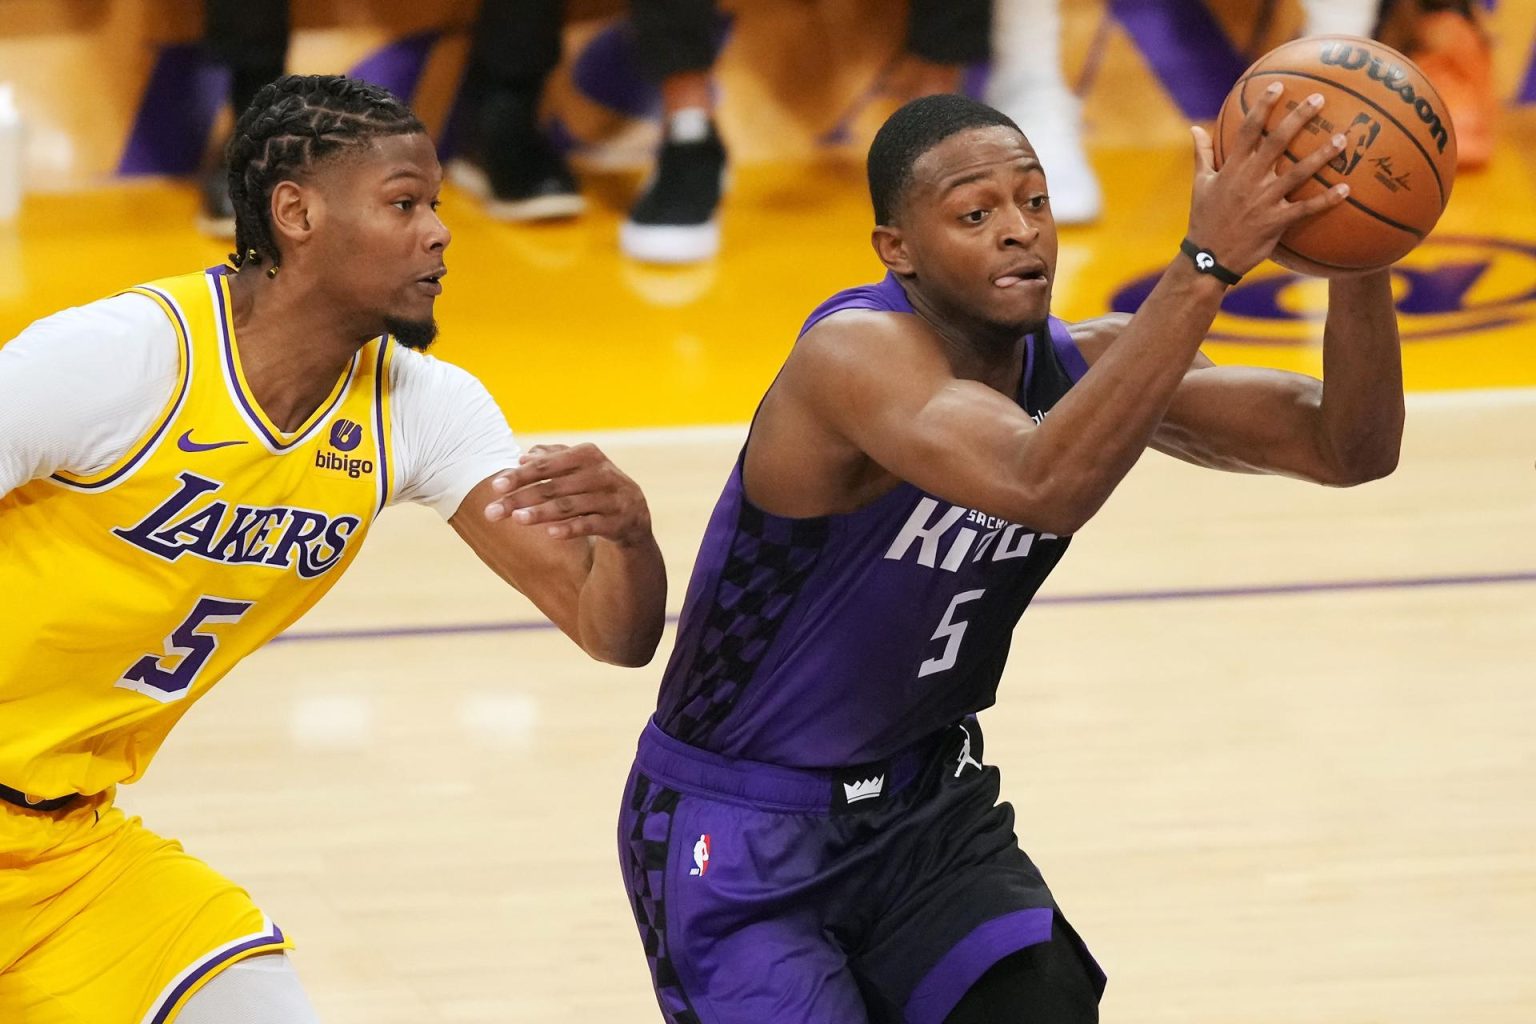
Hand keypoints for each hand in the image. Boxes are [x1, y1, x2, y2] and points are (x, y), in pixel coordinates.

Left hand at [482, 443, 652, 545]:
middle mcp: (600, 473)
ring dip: (541, 513)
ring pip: (570, 506)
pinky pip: (591, 525)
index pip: (546, 465)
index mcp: (587, 454)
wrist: (633, 512)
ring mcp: (611, 498)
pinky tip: (550, 534)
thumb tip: (523, 457)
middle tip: (493, 512)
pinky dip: (571, 529)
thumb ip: (551, 459)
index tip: (495, 487)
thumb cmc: (594, 486)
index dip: (519, 475)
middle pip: (553, 486)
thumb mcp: (576, 468)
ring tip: (517, 520)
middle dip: (520, 498)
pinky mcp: (619, 521)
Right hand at [1187, 82, 1351, 275]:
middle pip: (1277, 142)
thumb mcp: (1200, 184)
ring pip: (1298, 173)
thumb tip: (1195, 128)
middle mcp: (1249, 180)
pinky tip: (1346, 188)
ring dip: (1321, 156)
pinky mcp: (1275, 222)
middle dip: (1298, 118)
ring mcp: (1264, 201)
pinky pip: (1305, 209)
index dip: (1262, 106)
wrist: (1207, 259)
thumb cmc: (1204, 219)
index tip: (1277, 85)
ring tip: (1342, 139)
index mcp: (1231, 168)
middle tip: (1319, 99)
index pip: (1247, 130)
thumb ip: (1202, 154)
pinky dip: (1326, 200)